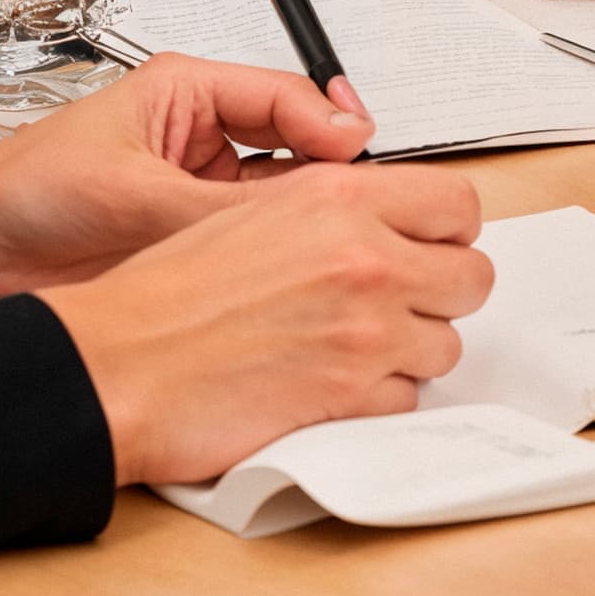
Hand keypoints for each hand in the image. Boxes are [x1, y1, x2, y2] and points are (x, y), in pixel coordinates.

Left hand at [0, 52, 376, 301]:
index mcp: (189, 95)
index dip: (333, 124)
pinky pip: (248, 255)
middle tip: (375, 211)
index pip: (286, 98)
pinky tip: (302, 287)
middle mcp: (202, 144)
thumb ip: (227, 208)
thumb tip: (313, 210)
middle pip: (296, 153)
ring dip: (308, 228)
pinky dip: (277, 270)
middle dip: (336, 181)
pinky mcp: (185, 253)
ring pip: (279, 209)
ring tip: (349, 250)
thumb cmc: (23, 193)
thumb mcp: (136, 194)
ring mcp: (196, 201)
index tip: (365, 153)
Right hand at [43, 165, 495, 492]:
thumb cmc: (167, 295)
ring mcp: (365, 331)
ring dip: (409, 350)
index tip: (432, 245)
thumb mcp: (256, 211)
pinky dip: (378, 398)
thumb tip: (389, 226)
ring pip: (446, 343)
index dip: (449, 231)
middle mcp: (364, 258)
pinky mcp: (353, 397)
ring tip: (353, 348)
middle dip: (440, 294)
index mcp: (340, 197)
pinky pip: (407, 398)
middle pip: (472, 276)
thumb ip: (336, 211)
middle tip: (400, 302)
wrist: (122, 363)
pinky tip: (333, 385)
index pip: (459, 203)